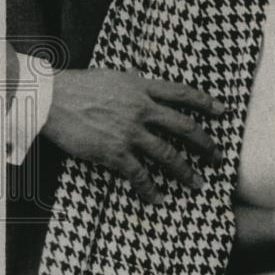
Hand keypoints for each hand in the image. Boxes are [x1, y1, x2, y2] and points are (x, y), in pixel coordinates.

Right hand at [42, 68, 224, 202]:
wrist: (51, 100)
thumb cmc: (78, 86)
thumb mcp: (114, 76)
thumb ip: (134, 82)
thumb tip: (143, 78)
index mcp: (142, 87)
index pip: (183, 94)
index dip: (206, 103)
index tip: (223, 112)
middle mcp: (142, 109)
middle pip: (185, 127)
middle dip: (205, 144)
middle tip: (217, 156)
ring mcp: (130, 132)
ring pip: (168, 154)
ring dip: (186, 172)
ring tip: (197, 183)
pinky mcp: (114, 152)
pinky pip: (139, 175)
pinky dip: (151, 189)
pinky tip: (158, 198)